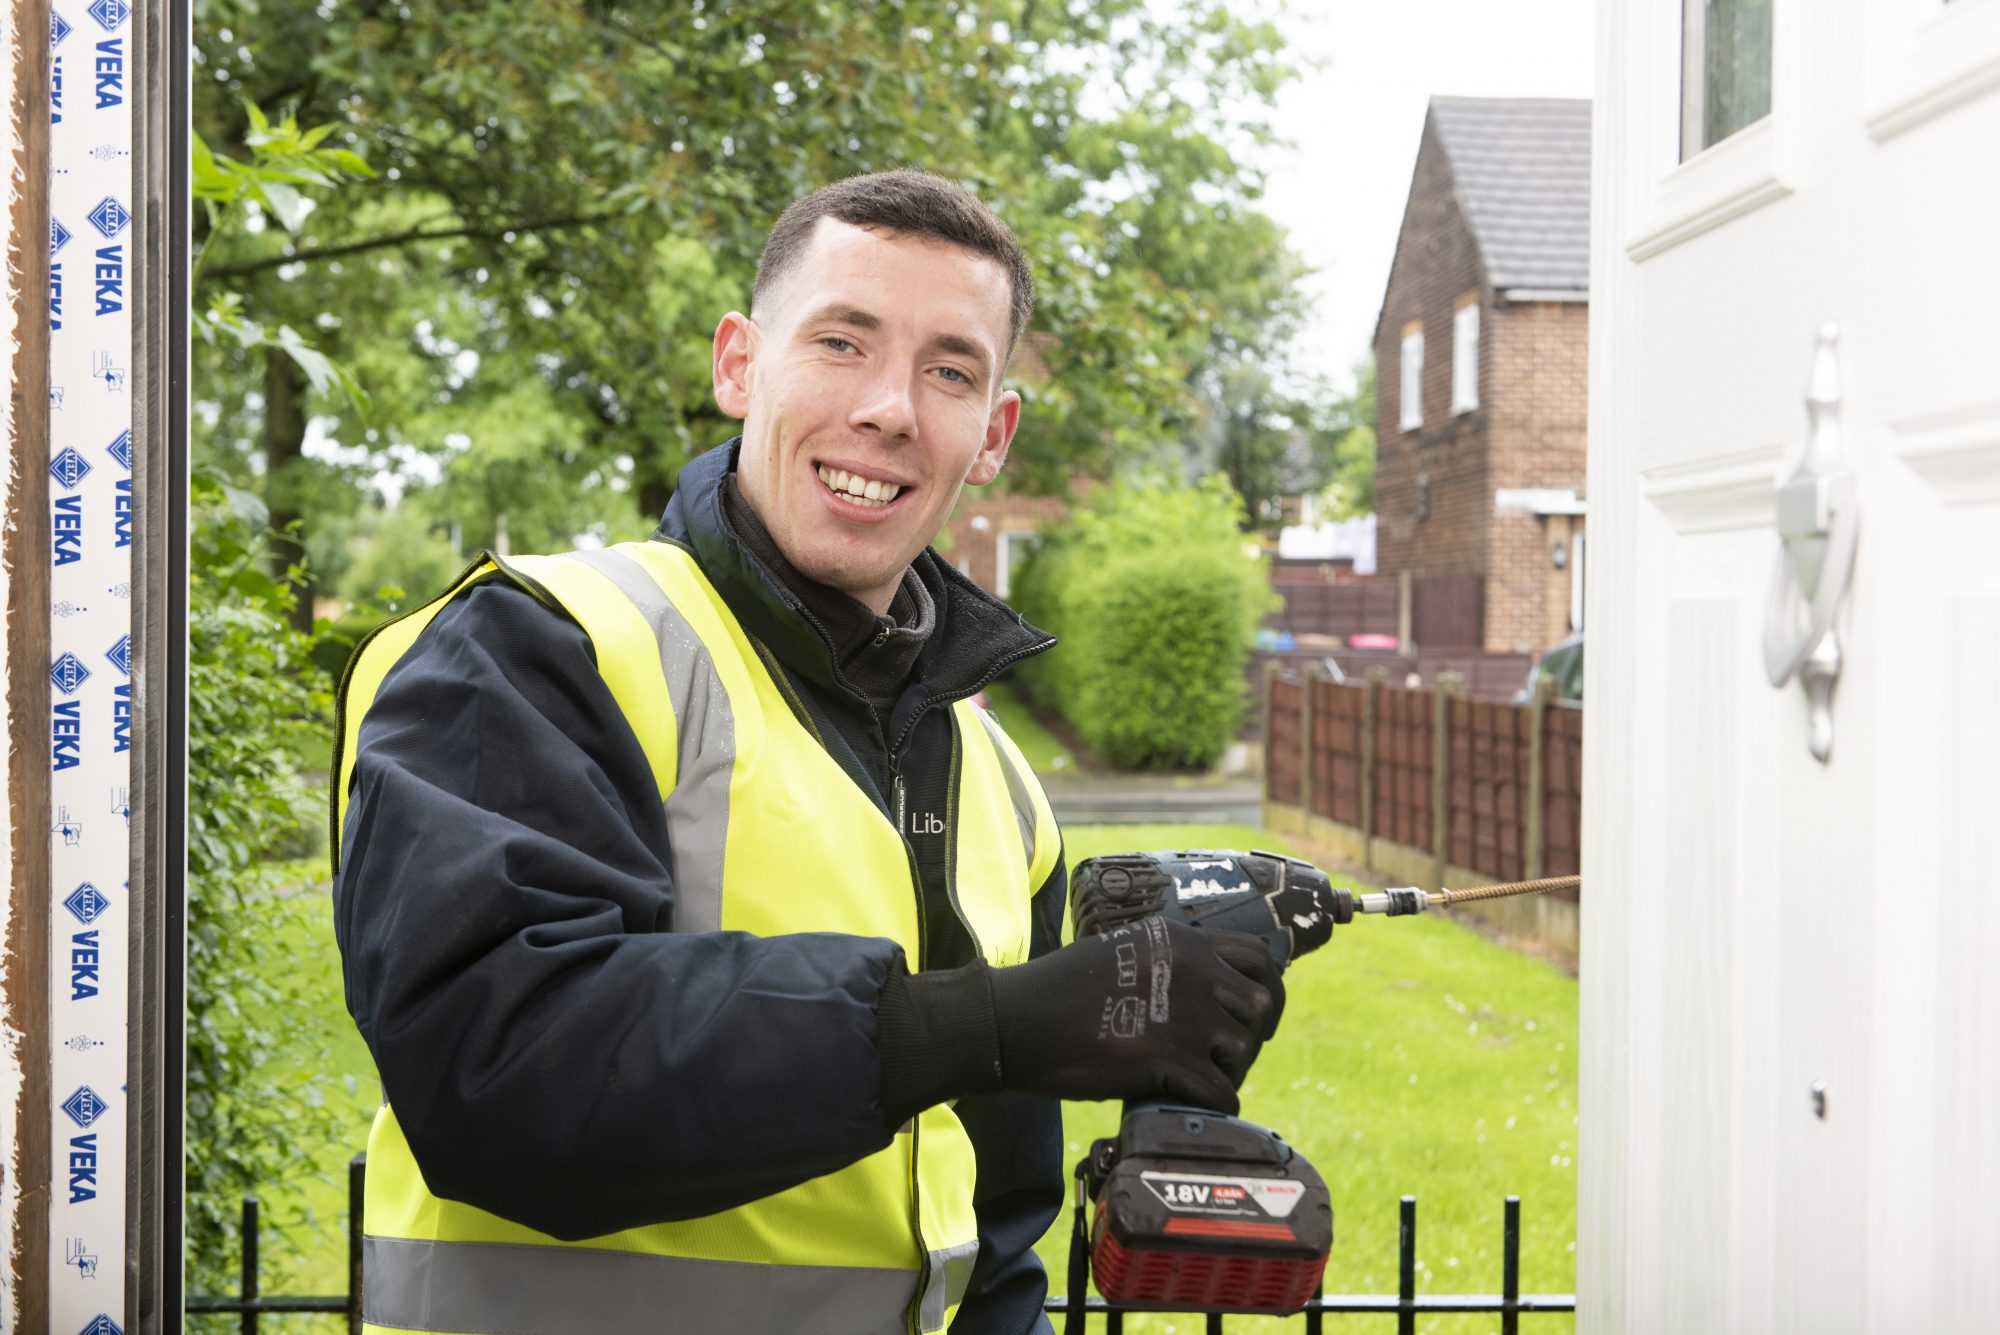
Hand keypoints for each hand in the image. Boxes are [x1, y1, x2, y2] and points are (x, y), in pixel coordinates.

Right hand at [987, 915, 1284, 1113]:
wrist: (1019, 1021)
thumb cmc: (1059, 990)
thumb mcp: (1122, 950)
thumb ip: (1166, 961)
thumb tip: (1198, 983)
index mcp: (1182, 940)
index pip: (1258, 956)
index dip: (1265, 988)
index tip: (1253, 1013)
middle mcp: (1193, 971)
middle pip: (1261, 1005)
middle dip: (1250, 1033)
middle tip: (1227, 1054)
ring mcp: (1185, 1016)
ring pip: (1244, 1051)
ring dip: (1229, 1070)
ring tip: (1202, 1080)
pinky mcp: (1169, 1061)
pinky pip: (1222, 1093)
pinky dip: (1214, 1105)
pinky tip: (1191, 1104)